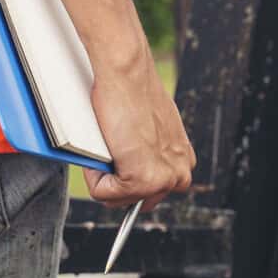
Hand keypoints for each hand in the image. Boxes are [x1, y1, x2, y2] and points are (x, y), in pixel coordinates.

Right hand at [82, 41, 195, 209]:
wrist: (128, 75)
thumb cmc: (133, 94)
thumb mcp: (151, 128)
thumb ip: (150, 150)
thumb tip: (132, 160)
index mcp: (182, 161)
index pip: (152, 192)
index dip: (127, 175)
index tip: (122, 154)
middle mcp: (179, 172)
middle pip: (137, 201)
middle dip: (118, 183)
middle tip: (113, 151)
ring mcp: (163, 178)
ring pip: (120, 200)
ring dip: (106, 179)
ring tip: (111, 146)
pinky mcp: (144, 179)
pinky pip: (104, 194)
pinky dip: (95, 175)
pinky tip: (107, 147)